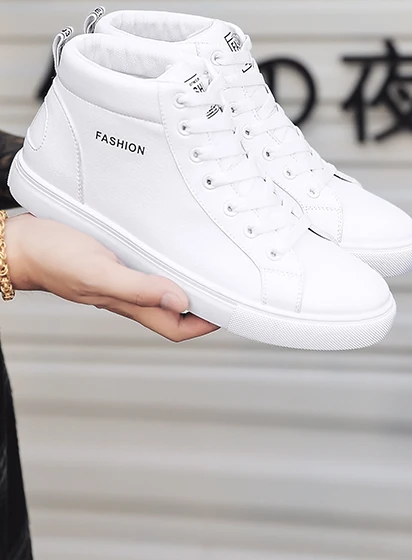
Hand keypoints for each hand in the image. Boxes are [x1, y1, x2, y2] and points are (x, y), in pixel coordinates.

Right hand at [4, 214, 218, 341]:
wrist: (19, 243)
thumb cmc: (51, 257)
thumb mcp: (97, 272)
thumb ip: (138, 288)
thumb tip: (180, 300)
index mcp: (128, 303)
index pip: (176, 326)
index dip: (206, 324)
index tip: (232, 311)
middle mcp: (129, 294)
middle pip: (176, 310)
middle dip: (205, 305)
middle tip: (232, 290)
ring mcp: (123, 277)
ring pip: (165, 288)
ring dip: (189, 283)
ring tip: (213, 270)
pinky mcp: (117, 259)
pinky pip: (150, 268)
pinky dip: (168, 264)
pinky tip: (176, 249)